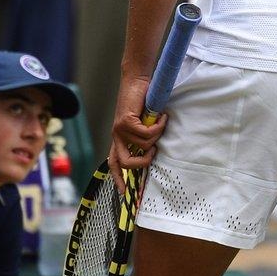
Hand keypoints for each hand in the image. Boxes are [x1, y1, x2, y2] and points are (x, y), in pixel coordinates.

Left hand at [107, 76, 167, 196]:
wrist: (136, 81)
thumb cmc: (142, 101)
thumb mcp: (141, 122)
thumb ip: (143, 135)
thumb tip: (153, 150)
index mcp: (119, 139)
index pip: (114, 164)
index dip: (118, 180)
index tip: (124, 195)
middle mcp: (117, 136)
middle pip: (124, 163)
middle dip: (141, 164)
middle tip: (154, 152)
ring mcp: (119, 130)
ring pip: (142, 146)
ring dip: (156, 136)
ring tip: (160, 124)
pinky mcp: (125, 121)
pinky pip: (146, 133)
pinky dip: (158, 126)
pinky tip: (162, 117)